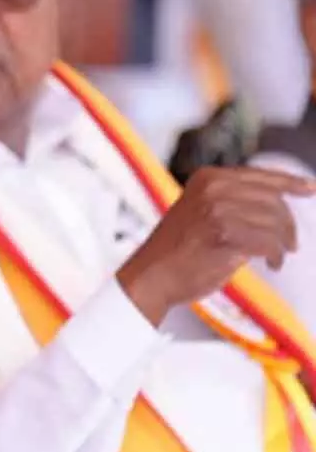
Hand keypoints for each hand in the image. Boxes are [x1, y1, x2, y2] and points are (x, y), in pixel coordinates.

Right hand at [117, 166, 315, 325]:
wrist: (151, 275)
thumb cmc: (177, 250)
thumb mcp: (200, 210)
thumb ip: (231, 200)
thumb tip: (277, 203)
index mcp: (207, 178)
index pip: (260, 176)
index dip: (289, 182)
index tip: (308, 188)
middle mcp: (213, 189)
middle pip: (273, 200)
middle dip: (287, 224)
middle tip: (289, 243)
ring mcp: (217, 211)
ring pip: (275, 222)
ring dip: (282, 243)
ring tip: (277, 257)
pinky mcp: (224, 236)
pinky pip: (269, 242)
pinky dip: (276, 255)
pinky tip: (271, 263)